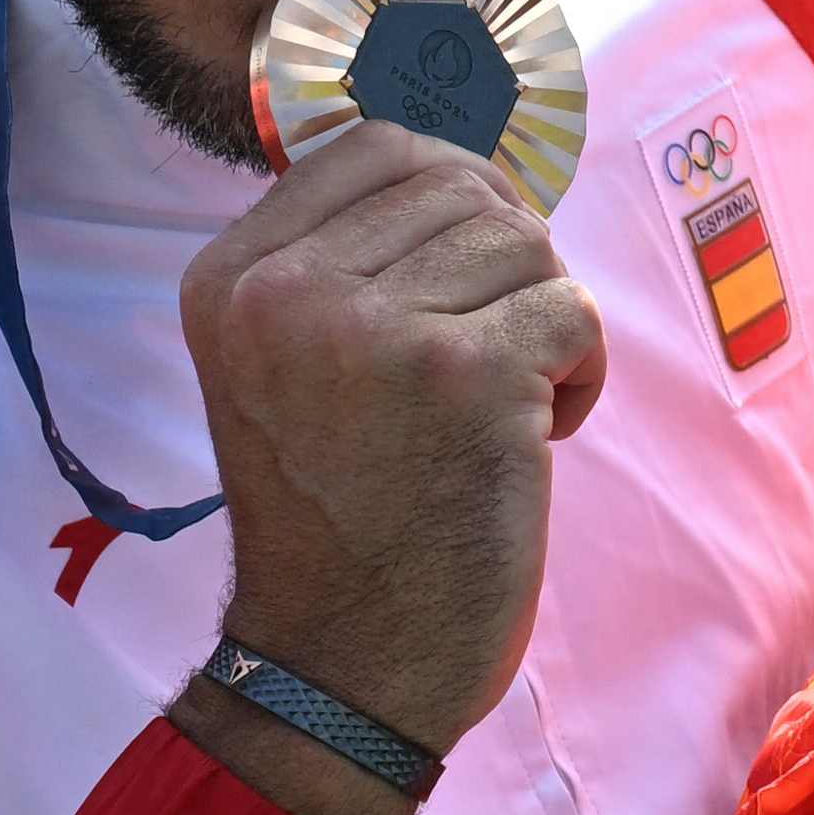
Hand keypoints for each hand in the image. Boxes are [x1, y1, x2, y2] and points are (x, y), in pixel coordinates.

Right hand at [173, 117, 610, 814]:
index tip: (468, 279)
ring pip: (528, 245)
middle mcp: (287, 290)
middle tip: (494, 359)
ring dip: (545, 324)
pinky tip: (541, 439)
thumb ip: (343, 265)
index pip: (381, 145)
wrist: (341, 669)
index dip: (457, 194)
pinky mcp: (467, 376)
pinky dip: (581, 376)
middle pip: (466, 187)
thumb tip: (467, 172)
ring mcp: (375, 329)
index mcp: (232, 276)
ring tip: (506, 409)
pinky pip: (573, 312)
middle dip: (508, 265)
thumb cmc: (338, 520)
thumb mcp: (286, 368)